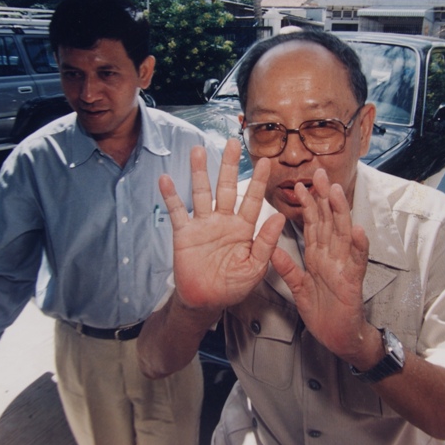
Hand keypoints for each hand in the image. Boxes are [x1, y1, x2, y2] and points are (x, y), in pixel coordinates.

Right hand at [159, 138, 284, 309]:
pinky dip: (171, 196)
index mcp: (243, 229)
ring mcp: (203, 225)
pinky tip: (166, 179)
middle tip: (232, 143)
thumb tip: (278, 218)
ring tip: (198, 151)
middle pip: (227, 187)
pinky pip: (177, 211)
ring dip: (199, 172)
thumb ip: (266, 243)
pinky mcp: (184, 233)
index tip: (266, 161)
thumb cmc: (232, 286)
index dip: (259, 181)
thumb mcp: (255, 268)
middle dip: (229, 166)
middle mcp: (223, 221)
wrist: (205, 301)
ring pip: (202, 193)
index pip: (253, 200)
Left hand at [270, 169, 373, 362]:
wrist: (337, 337)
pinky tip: (356, 229)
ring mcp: (343, 267)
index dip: (309, 203)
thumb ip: (287, 268)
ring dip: (340, 213)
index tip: (301, 182)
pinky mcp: (352, 282)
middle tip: (319, 173)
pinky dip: (357, 246)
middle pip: (328, 221)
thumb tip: (273, 250)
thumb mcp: (298, 287)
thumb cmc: (321, 311)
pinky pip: (355, 262)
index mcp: (318, 255)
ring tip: (335, 192)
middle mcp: (332, 256)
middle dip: (324, 197)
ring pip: (343, 234)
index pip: (313, 223)